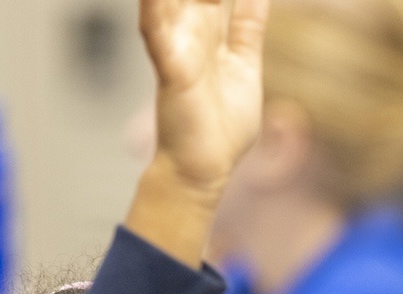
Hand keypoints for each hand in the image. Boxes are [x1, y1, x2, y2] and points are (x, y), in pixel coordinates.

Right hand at [142, 0, 266, 196]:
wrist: (204, 168)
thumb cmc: (222, 123)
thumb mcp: (244, 62)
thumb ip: (247, 25)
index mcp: (208, 26)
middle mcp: (188, 28)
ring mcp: (175, 44)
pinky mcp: (170, 68)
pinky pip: (157, 28)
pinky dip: (155, 7)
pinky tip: (155, 0)